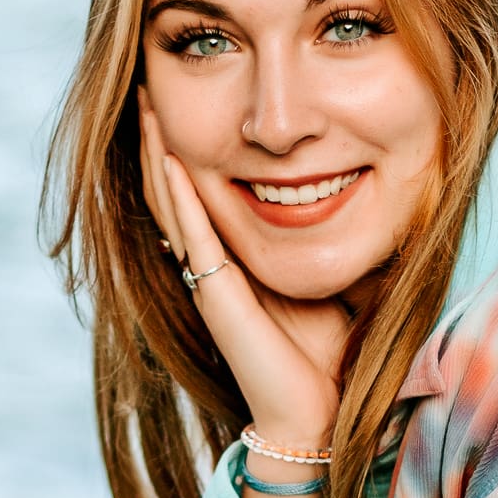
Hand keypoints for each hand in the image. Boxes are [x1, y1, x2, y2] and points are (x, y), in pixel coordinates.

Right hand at [137, 84, 349, 455]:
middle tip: (143, 84)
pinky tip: (172, 158)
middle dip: (157, 137)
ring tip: (146, 105)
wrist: (317, 413)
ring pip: (171, 204)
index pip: (200, 190)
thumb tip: (353, 189)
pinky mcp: (217, 295)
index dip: (185, 144)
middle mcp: (211, 266)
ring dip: (157, 153)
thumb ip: (326, 239)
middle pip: (172, 189)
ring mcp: (208, 279)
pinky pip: (195, 235)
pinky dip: (181, 196)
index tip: (177, 96)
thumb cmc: (328, 355)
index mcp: (233, 260)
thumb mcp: (328, 276)